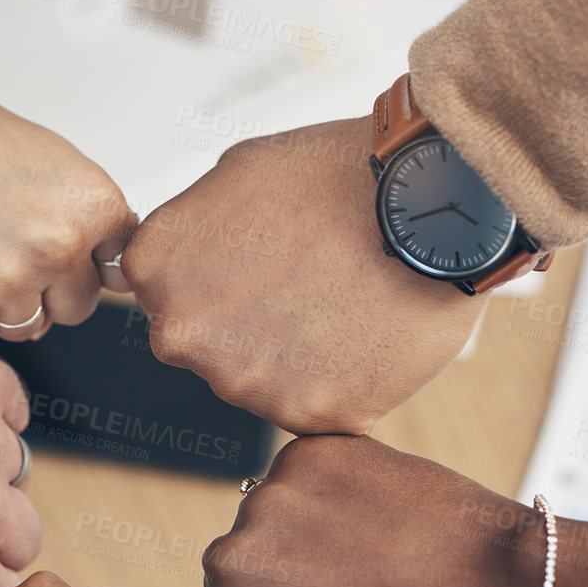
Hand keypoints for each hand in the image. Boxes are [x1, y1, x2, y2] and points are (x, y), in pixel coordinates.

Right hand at [0, 72, 137, 343]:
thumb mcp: (57, 166)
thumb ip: (93, 224)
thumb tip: (116, 275)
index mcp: (94, 207)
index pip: (113, 274)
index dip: (79, 261)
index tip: (45, 236)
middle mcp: (58, 246)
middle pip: (75, 309)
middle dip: (44, 288)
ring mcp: (7, 281)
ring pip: (27, 327)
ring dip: (0, 303)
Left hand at [122, 117, 483, 433]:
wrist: (431, 200)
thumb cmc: (337, 174)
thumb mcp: (234, 173)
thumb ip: (191, 230)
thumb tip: (180, 262)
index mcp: (156, 269)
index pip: (165, 296)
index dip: (216, 279)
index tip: (257, 262)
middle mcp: (184, 334)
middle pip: (205, 346)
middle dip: (244, 324)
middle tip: (304, 285)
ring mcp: (244, 381)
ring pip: (256, 382)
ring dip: (290, 356)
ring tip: (340, 302)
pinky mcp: (307, 413)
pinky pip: (313, 405)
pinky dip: (336, 379)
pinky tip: (363, 332)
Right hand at [191, 435, 532, 586]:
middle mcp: (225, 563)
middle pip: (236, 574)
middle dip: (278, 586)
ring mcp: (265, 501)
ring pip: (269, 521)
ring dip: (304, 537)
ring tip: (369, 559)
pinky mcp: (305, 455)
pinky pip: (303, 476)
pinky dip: (332, 493)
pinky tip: (377, 520)